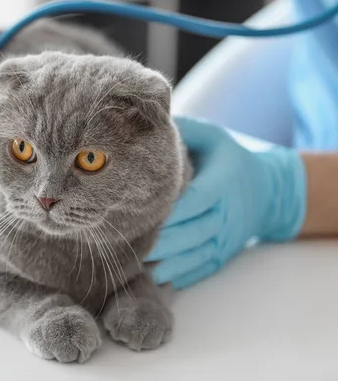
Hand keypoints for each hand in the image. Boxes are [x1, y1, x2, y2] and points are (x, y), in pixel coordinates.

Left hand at [147, 117, 306, 288]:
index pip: (198, 198)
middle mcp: (227, 213)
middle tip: (132, 243)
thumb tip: (149, 121)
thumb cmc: (228, 160)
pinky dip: (183, 274)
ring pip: (198, 253)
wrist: (268, 190)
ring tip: (141, 266)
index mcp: (223, 182)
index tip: (143, 212)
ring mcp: (227, 237)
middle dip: (164, 240)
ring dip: (170, 262)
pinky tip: (160, 278)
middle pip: (194, 230)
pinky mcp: (225, 253)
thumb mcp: (213, 138)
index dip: (173, 209)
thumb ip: (186, 131)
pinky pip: (205, 267)